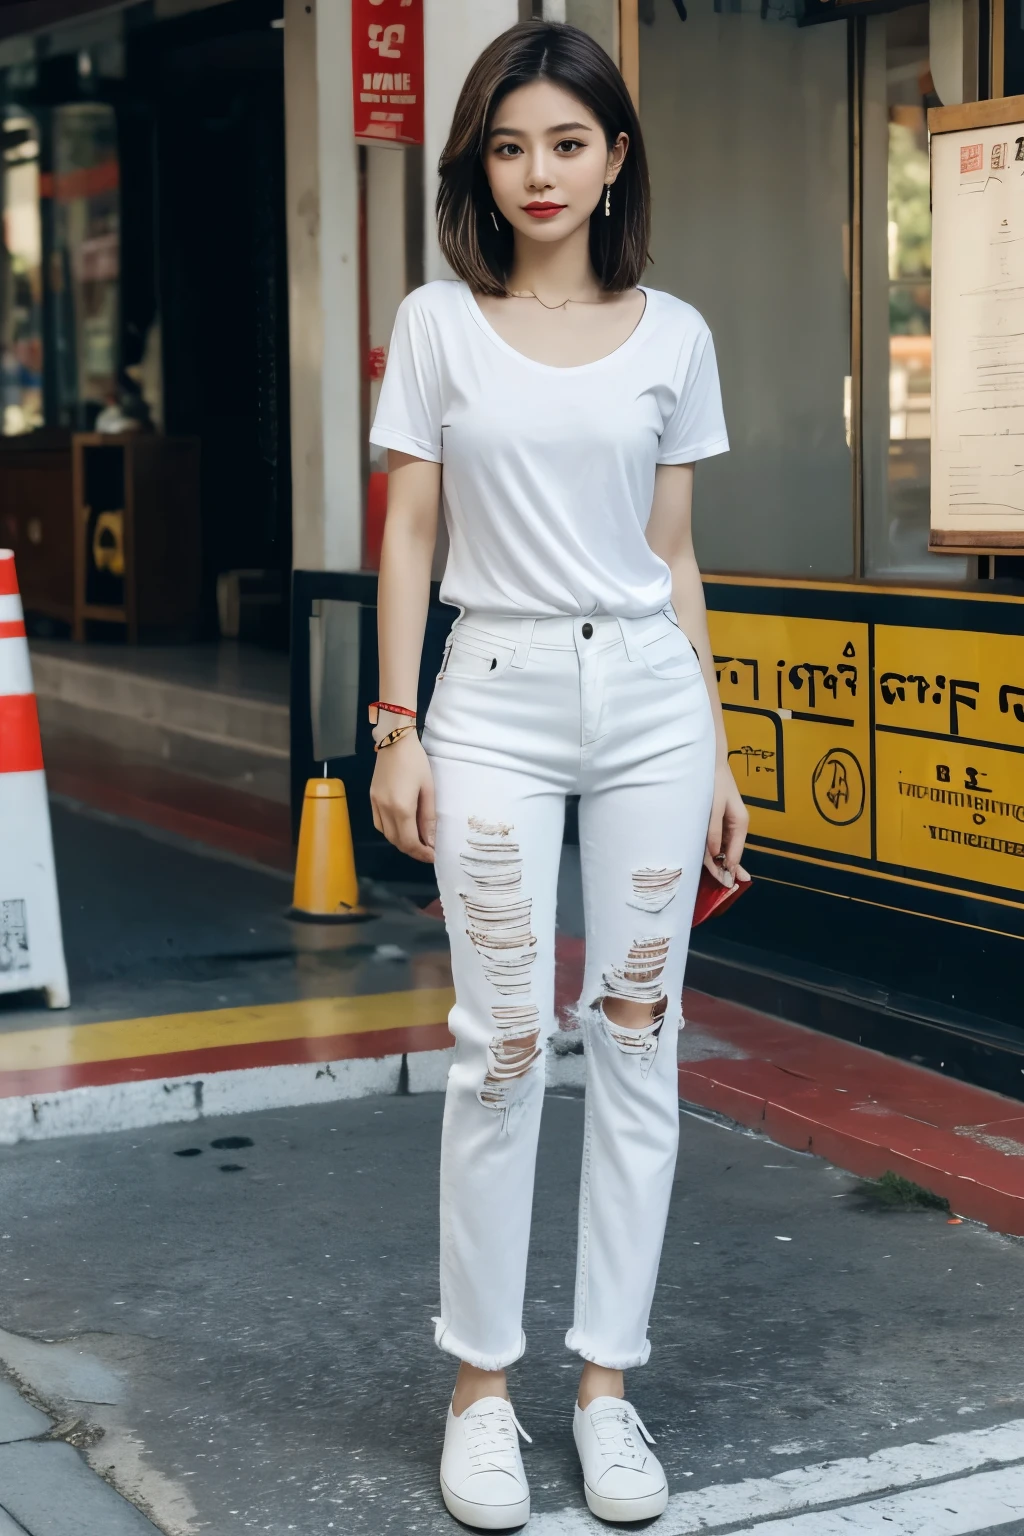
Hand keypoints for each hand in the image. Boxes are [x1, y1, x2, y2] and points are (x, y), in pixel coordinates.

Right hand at [370, 732, 435, 862]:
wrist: (394, 740)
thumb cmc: (416, 762)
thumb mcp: (428, 789)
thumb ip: (428, 817)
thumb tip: (431, 840)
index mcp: (401, 808)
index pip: (410, 842)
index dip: (422, 853)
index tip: (433, 856)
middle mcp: (385, 810)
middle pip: (397, 842)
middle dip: (413, 850)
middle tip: (428, 851)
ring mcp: (375, 804)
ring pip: (386, 835)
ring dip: (401, 842)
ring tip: (417, 841)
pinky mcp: (372, 798)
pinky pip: (379, 823)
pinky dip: (390, 831)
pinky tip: (401, 828)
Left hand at [704, 762, 749, 887]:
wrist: (709, 760)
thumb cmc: (714, 781)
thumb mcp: (714, 806)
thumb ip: (713, 830)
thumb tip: (714, 853)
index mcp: (740, 823)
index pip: (735, 853)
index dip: (727, 869)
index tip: (722, 883)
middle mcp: (735, 825)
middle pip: (729, 852)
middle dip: (724, 868)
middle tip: (720, 886)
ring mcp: (726, 822)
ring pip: (721, 847)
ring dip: (716, 860)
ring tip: (712, 878)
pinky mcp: (716, 819)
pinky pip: (715, 838)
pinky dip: (710, 849)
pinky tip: (705, 859)